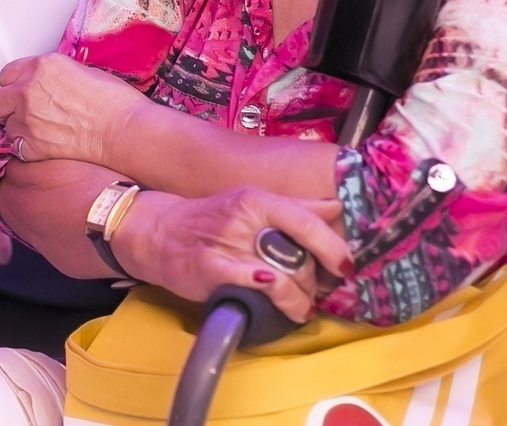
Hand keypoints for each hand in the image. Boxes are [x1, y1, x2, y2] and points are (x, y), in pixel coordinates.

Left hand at [0, 53, 147, 168]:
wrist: (123, 129)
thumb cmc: (114, 100)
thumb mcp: (81, 71)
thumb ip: (53, 75)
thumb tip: (45, 83)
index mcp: (41, 66)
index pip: (7, 73)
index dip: (15, 84)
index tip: (22, 92)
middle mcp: (27, 89)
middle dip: (6, 106)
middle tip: (24, 112)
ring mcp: (26, 118)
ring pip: (5, 125)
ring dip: (18, 127)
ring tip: (41, 131)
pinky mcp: (30, 145)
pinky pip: (14, 146)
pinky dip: (26, 147)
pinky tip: (45, 145)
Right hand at [113, 188, 350, 323]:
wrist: (157, 231)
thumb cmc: (210, 220)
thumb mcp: (250, 203)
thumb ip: (295, 207)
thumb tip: (338, 205)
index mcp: (256, 199)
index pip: (305, 220)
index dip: (332, 246)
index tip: (348, 267)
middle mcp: (243, 217)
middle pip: (297, 255)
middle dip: (314, 281)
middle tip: (316, 292)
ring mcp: (226, 243)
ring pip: (281, 276)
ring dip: (299, 299)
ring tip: (300, 307)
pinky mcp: (210, 268)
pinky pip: (251, 283)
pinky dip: (271, 293)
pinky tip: (279, 301)